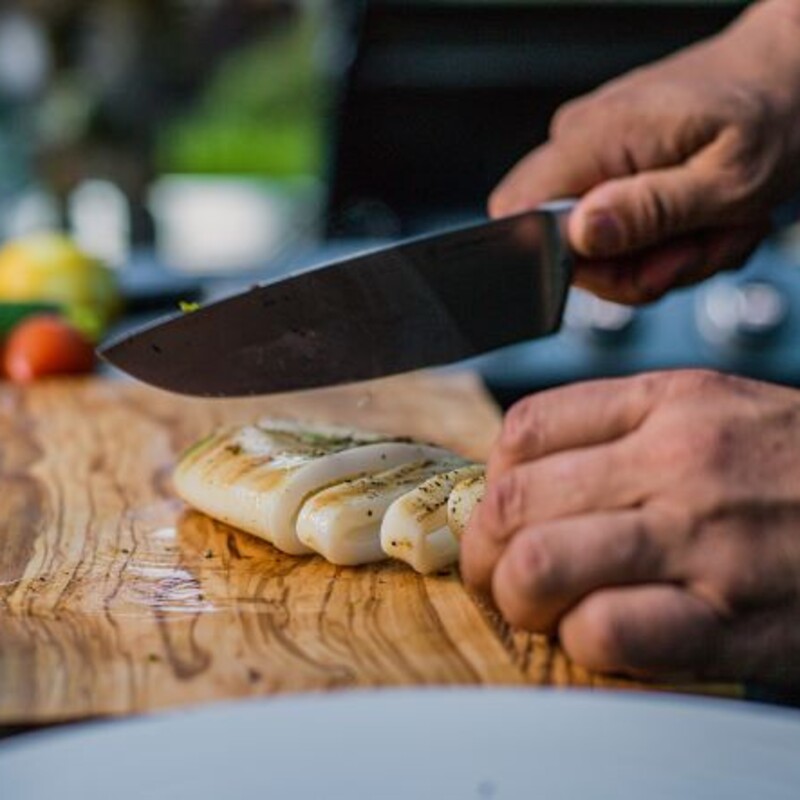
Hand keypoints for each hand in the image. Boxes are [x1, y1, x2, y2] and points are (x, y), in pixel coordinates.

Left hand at [461, 370, 799, 683]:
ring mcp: (704, 540)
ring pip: (541, 565)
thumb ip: (622, 429)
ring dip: (518, 598)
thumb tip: (526, 471)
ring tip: (537, 608)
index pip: (525, 429)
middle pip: (516, 502)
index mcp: (669, 403)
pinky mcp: (732, 619)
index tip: (498, 511)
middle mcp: (679, 462)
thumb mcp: (717, 410)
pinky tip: (600, 636)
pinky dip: (581, 641)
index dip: (491, 479)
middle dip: (484, 550)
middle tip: (496, 572)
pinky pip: (606, 632)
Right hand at [490, 0, 799, 303]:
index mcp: (598, 135)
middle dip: (631, 268)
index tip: (637, 260)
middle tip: (692, 250)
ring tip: (707, 228)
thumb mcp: (726, 180)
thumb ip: (650, 210)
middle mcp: (581, 139)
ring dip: (657, 258)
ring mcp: (592, 153)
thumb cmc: (773, 115)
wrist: (791, 76)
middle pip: (561, 246)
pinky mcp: (608, 166)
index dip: (568, 261)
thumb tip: (582, 233)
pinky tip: (697, 220)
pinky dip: (661, 243)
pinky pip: (613, 231)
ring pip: (594, 249)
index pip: (519, 214)